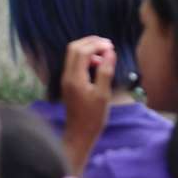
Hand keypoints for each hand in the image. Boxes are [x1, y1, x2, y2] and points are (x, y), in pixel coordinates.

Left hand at [60, 36, 116, 171]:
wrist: (79, 135)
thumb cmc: (93, 118)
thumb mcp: (103, 95)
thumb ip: (105, 72)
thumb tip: (110, 52)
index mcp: (75, 78)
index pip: (82, 51)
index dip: (97, 45)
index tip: (111, 47)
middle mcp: (67, 76)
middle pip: (74, 48)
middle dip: (91, 42)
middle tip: (107, 45)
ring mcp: (66, 79)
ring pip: (73, 55)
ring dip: (88, 50)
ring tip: (105, 55)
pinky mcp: (69, 83)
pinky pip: (75, 63)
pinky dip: (86, 58)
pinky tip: (97, 65)